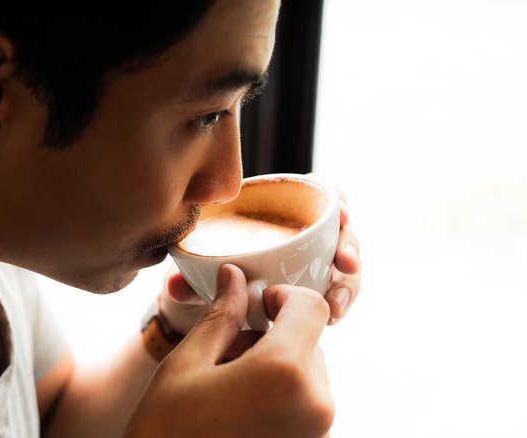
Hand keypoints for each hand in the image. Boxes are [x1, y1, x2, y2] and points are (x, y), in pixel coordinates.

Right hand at [125, 265, 333, 436]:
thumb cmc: (167, 433)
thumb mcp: (187, 366)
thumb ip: (221, 317)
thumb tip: (234, 276)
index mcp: (284, 372)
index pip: (311, 307)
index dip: (284, 297)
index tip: (258, 306)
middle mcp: (314, 404)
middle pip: (310, 343)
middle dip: (274, 338)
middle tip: (228, 357)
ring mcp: (317, 433)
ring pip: (308, 375)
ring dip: (277, 369)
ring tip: (230, 390)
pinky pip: (307, 406)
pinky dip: (281, 398)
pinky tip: (242, 412)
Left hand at [158, 182, 361, 332]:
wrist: (200, 323)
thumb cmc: (196, 283)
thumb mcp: (188, 279)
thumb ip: (182, 280)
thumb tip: (176, 285)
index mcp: (271, 212)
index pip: (314, 194)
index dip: (335, 200)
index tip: (342, 216)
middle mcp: (297, 235)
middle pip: (337, 230)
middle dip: (349, 246)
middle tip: (345, 264)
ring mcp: (310, 264)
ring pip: (343, 265)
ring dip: (347, 282)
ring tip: (335, 307)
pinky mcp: (314, 294)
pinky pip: (335, 293)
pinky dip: (339, 304)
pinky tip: (332, 320)